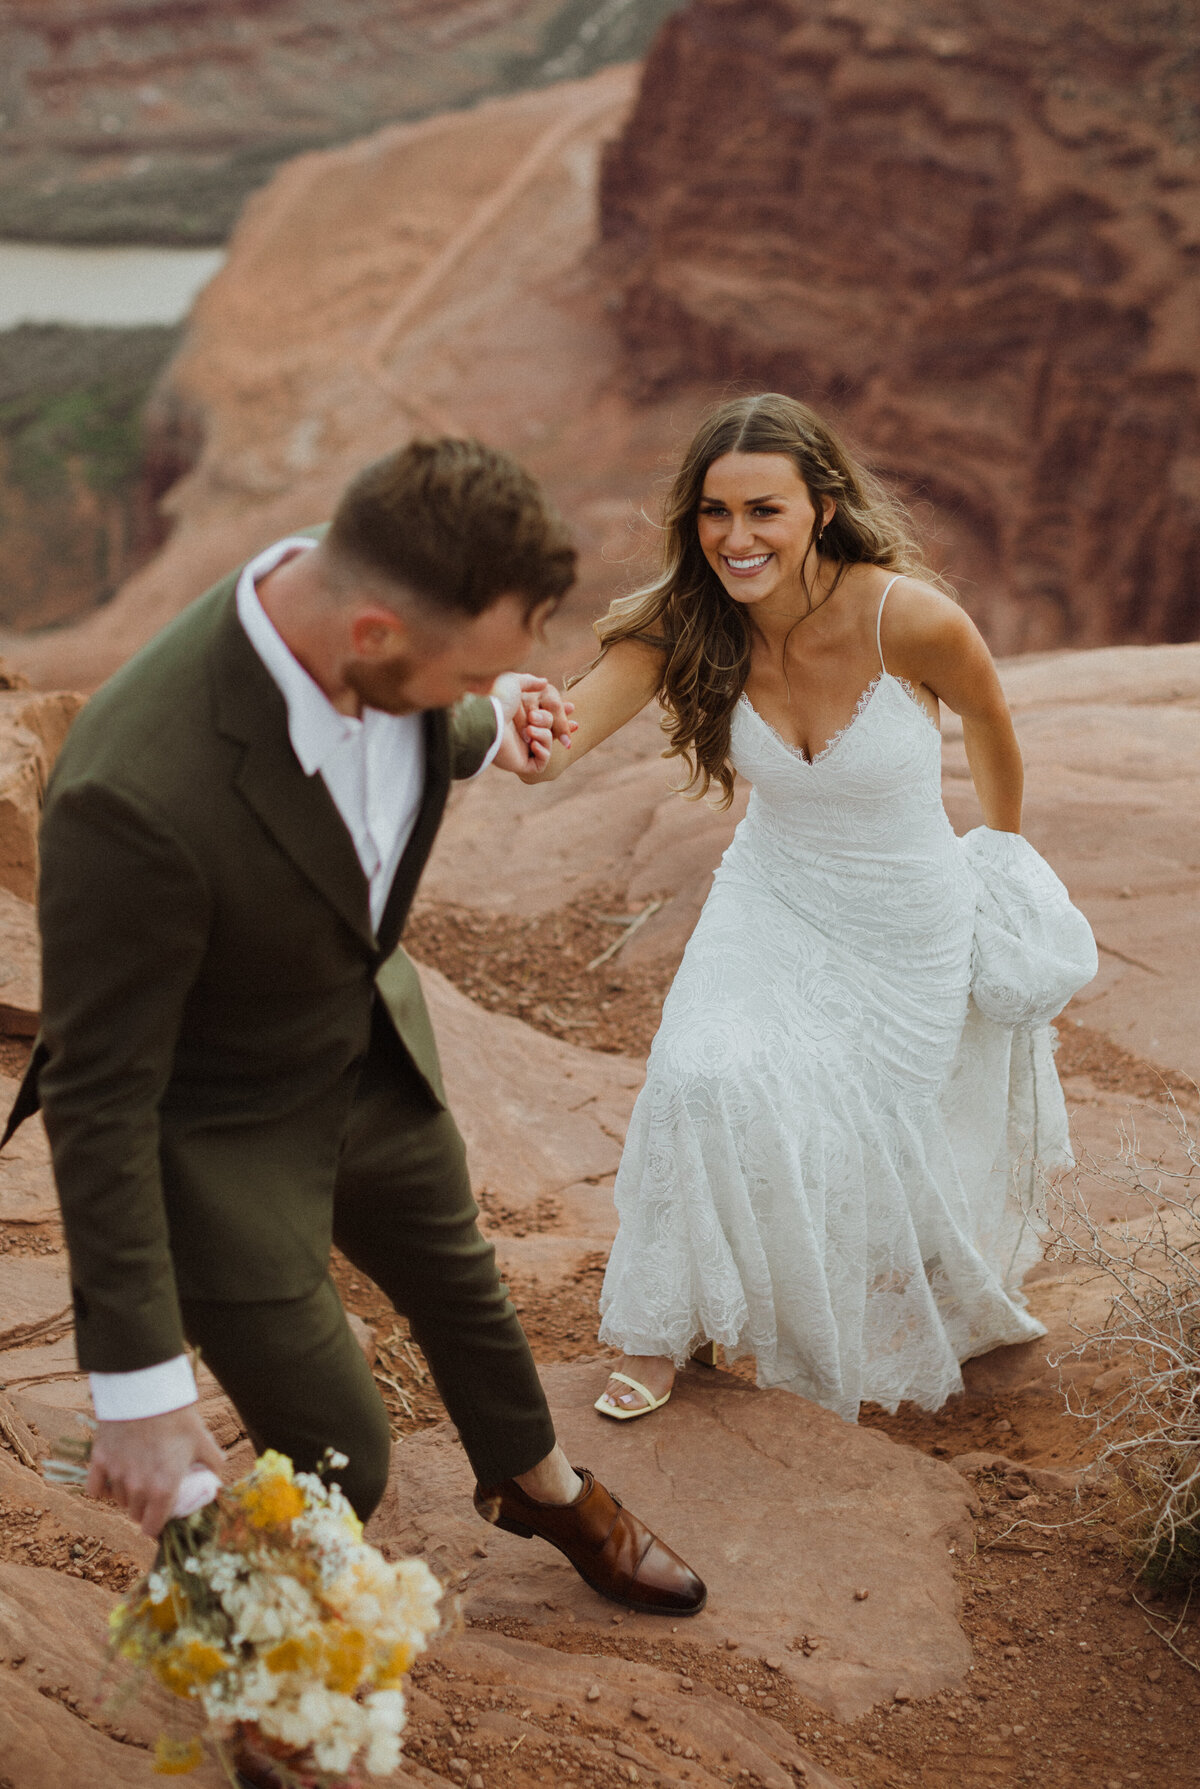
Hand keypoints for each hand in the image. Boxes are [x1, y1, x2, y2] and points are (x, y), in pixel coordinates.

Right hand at [87, 1406, 224, 1537]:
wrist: (147, 1391)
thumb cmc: (178, 1418)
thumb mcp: (202, 1440)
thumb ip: (213, 1463)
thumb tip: (219, 1475)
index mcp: (163, 1490)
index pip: (152, 1528)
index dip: (156, 1526)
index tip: (160, 1518)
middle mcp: (137, 1488)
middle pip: (134, 1514)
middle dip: (143, 1509)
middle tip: (152, 1495)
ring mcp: (116, 1475)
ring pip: (118, 1500)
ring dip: (127, 1495)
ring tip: (137, 1479)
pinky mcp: (99, 1460)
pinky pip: (95, 1488)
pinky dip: (103, 1487)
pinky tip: (112, 1479)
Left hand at [490, 673, 576, 772]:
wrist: (487, 718)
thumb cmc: (497, 699)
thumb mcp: (514, 682)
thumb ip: (530, 681)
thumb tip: (545, 682)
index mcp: (520, 716)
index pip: (546, 716)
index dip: (561, 714)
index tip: (572, 707)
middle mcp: (521, 732)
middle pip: (551, 729)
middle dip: (557, 723)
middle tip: (552, 720)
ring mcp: (521, 749)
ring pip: (547, 744)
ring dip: (544, 734)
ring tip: (529, 729)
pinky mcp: (521, 763)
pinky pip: (541, 762)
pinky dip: (543, 751)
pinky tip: (533, 743)